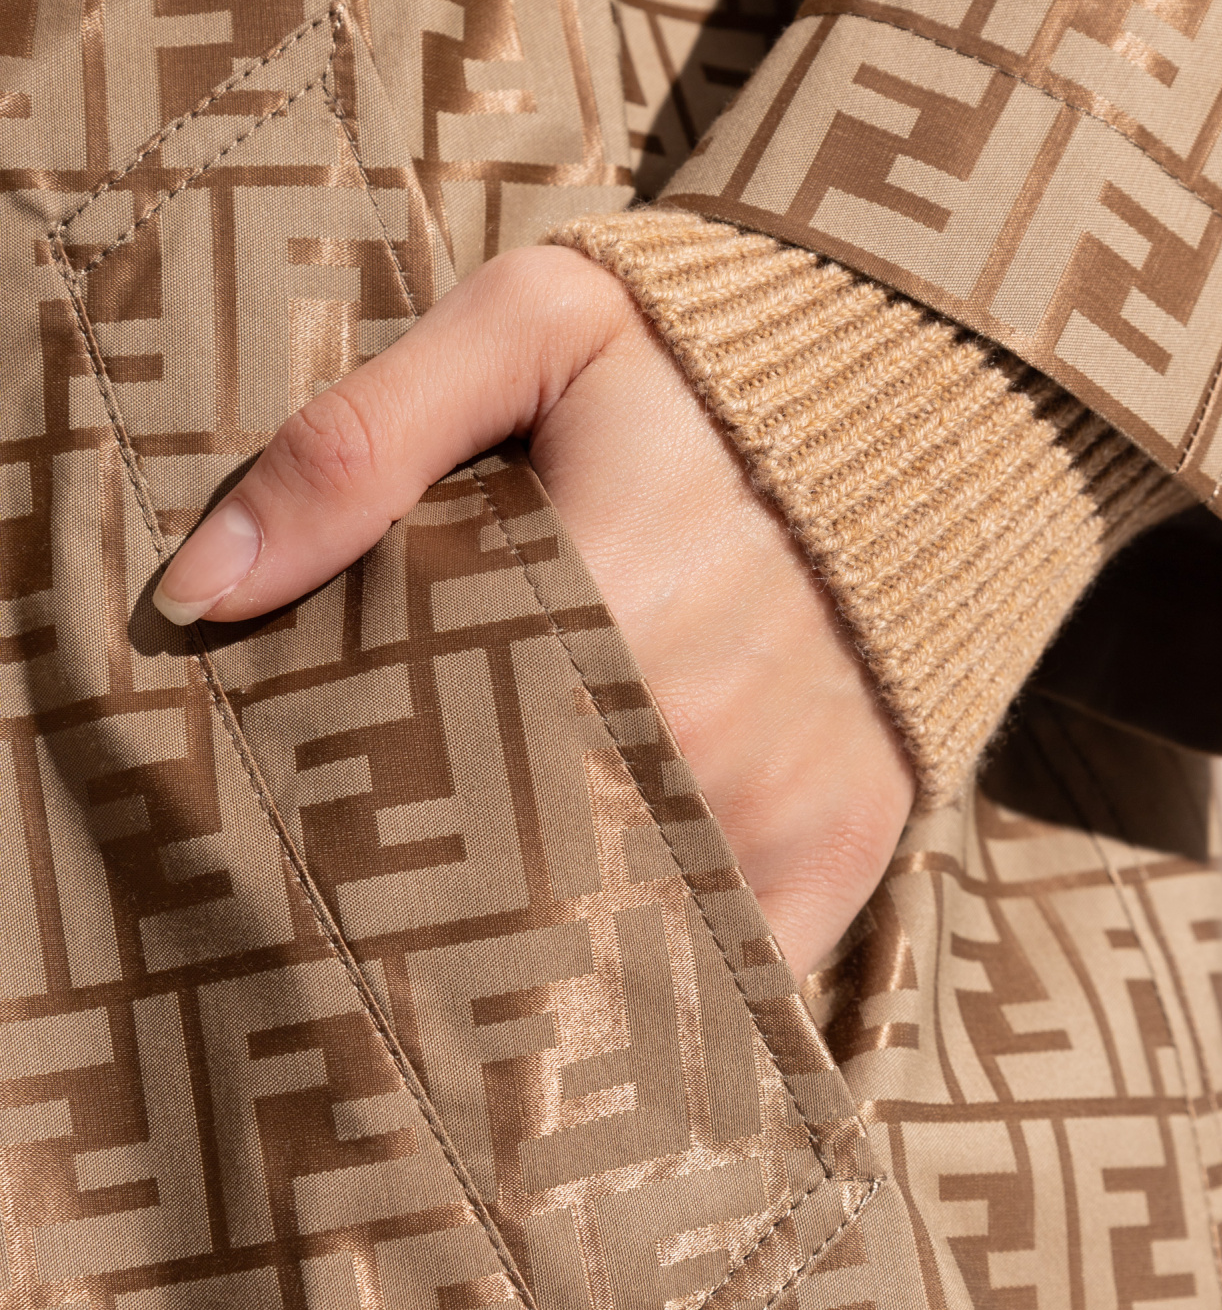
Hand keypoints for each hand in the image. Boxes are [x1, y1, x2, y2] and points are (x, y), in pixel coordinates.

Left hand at [153, 246, 915, 982]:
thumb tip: (201, 589)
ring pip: (613, 939)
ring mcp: (783, 806)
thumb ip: (359, 442)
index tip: (283, 839)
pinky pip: (738, 972)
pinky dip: (666, 986)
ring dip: (535, 955)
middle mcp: (697, 734)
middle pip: (506, 877)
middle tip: (349, 917)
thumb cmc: (706, 349)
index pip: (418, 768)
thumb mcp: (529, 323)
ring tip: (451, 964)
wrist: (934, 377)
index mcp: (602, 603)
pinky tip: (596, 980)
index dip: (337, 818)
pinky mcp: (848, 842)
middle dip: (422, 904)